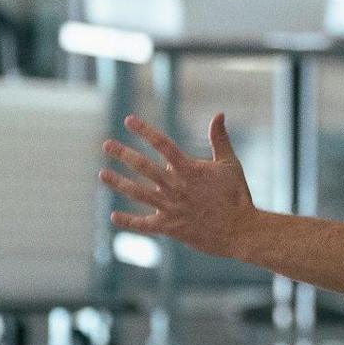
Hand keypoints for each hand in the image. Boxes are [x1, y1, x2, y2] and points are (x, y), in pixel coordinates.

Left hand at [100, 113, 256, 258]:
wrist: (240, 230)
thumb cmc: (237, 195)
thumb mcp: (230, 164)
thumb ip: (220, 139)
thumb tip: (219, 114)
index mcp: (189, 169)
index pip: (162, 144)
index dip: (144, 131)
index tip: (129, 121)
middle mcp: (176, 187)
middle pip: (143, 167)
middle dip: (123, 154)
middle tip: (107, 145)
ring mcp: (171, 208)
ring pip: (138, 193)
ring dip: (119, 183)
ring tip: (103, 174)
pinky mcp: (170, 227)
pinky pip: (144, 225)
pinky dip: (128, 222)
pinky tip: (113, 216)